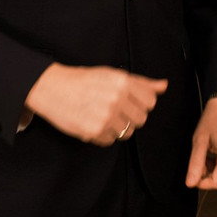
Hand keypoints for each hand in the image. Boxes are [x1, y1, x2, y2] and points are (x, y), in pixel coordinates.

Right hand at [23, 64, 166, 145]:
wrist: (53, 88)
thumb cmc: (84, 80)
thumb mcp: (113, 75)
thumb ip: (141, 82)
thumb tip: (164, 86)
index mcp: (123, 82)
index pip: (150, 101)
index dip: (141, 103)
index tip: (130, 102)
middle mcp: (117, 99)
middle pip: (141, 119)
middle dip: (131, 117)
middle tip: (115, 110)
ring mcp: (106, 116)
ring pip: (128, 132)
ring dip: (117, 128)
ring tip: (103, 116)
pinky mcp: (94, 131)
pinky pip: (110, 141)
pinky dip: (104, 136)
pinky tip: (94, 123)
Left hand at [186, 97, 216, 189]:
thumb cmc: (212, 119)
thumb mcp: (199, 141)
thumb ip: (195, 163)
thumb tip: (190, 183)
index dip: (203, 183)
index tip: (194, 174)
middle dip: (209, 181)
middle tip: (199, 167)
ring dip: (215, 175)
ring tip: (206, 160)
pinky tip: (213, 157)